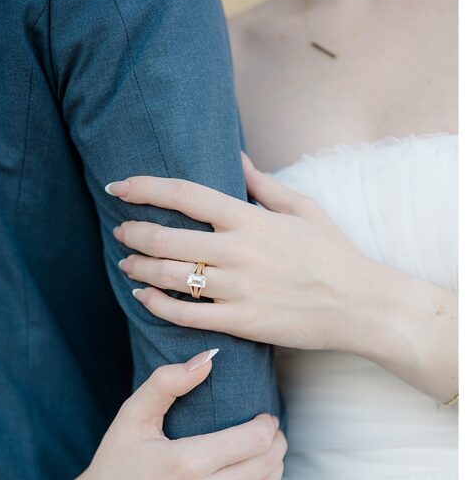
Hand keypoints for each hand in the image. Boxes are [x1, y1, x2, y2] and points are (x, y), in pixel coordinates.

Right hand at [65, 349, 284, 479]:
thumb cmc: (115, 463)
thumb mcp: (131, 416)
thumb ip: (167, 382)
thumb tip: (209, 359)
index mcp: (185, 461)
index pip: (254, 440)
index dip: (267, 425)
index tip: (262, 418)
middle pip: (266, 464)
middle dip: (275, 443)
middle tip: (268, 434)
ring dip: (274, 469)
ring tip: (264, 456)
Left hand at [106, 152, 377, 351]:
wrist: (362, 305)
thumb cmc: (333, 254)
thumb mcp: (303, 209)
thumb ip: (262, 185)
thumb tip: (235, 157)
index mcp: (251, 219)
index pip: (185, 194)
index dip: (144, 188)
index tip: (118, 187)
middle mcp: (240, 251)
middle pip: (166, 238)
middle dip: (133, 233)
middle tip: (119, 231)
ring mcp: (239, 288)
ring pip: (170, 277)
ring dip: (139, 269)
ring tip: (126, 264)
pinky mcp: (241, 321)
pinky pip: (185, 314)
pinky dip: (156, 306)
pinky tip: (142, 298)